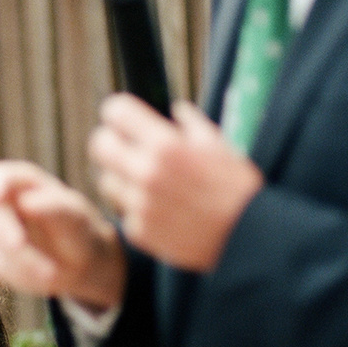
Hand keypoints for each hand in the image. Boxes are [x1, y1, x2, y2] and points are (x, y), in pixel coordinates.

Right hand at [0, 160, 126, 309]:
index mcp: (23, 183)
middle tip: (22, 247)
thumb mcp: (75, 216)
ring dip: (22, 263)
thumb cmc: (79, 229)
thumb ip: (52, 207)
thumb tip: (26, 202)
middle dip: (7, 234)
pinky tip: (44, 277)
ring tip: (53, 274)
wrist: (80, 260)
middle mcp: (2, 203)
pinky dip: (21, 276)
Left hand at [90, 96, 263, 270]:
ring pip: (107, 182)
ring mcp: (140, 204)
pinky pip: (125, 213)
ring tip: (149, 185)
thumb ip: (190, 124)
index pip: (116, 113)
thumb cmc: (237, 188)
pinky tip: (162, 211)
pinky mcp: (139, 231)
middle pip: (99, 146)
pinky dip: (138, 211)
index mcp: (166, 144)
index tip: (122, 121)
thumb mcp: (219, 146)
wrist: (247, 237)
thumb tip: (175, 109)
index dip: (117, 114)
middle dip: (110, 143)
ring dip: (123, 180)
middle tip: (123, 150)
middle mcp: (147, 172)